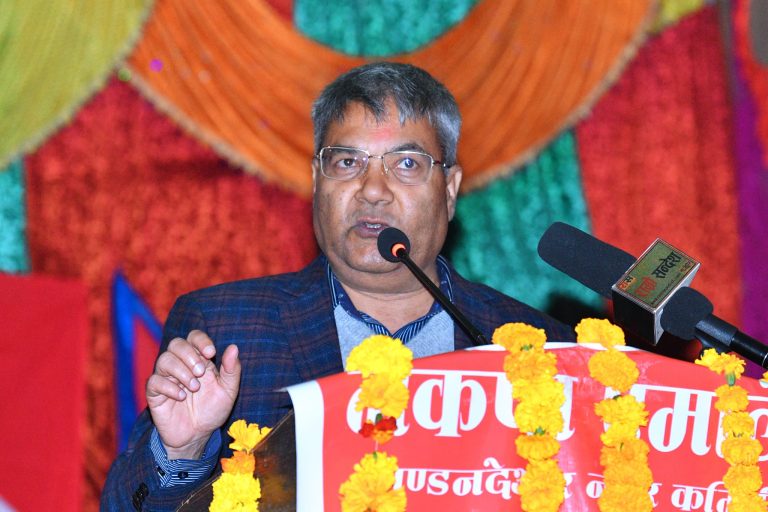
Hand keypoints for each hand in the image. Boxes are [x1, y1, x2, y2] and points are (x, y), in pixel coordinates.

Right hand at [146, 330, 240, 459]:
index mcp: (199, 360)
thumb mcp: (228, 391)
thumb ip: (232, 370)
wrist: (197, 435)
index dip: (200, 340)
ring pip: (164, 359)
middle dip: (190, 355)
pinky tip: (181, 397)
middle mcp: (180, 365)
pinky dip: (169, 386)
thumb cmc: (213, 410)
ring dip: (181, 371)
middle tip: (201, 373)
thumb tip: (234, 347)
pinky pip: (154, 380)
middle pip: (176, 343)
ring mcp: (166, 378)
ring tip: (194, 387)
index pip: (194, 337)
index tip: (210, 353)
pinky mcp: (155, 393)